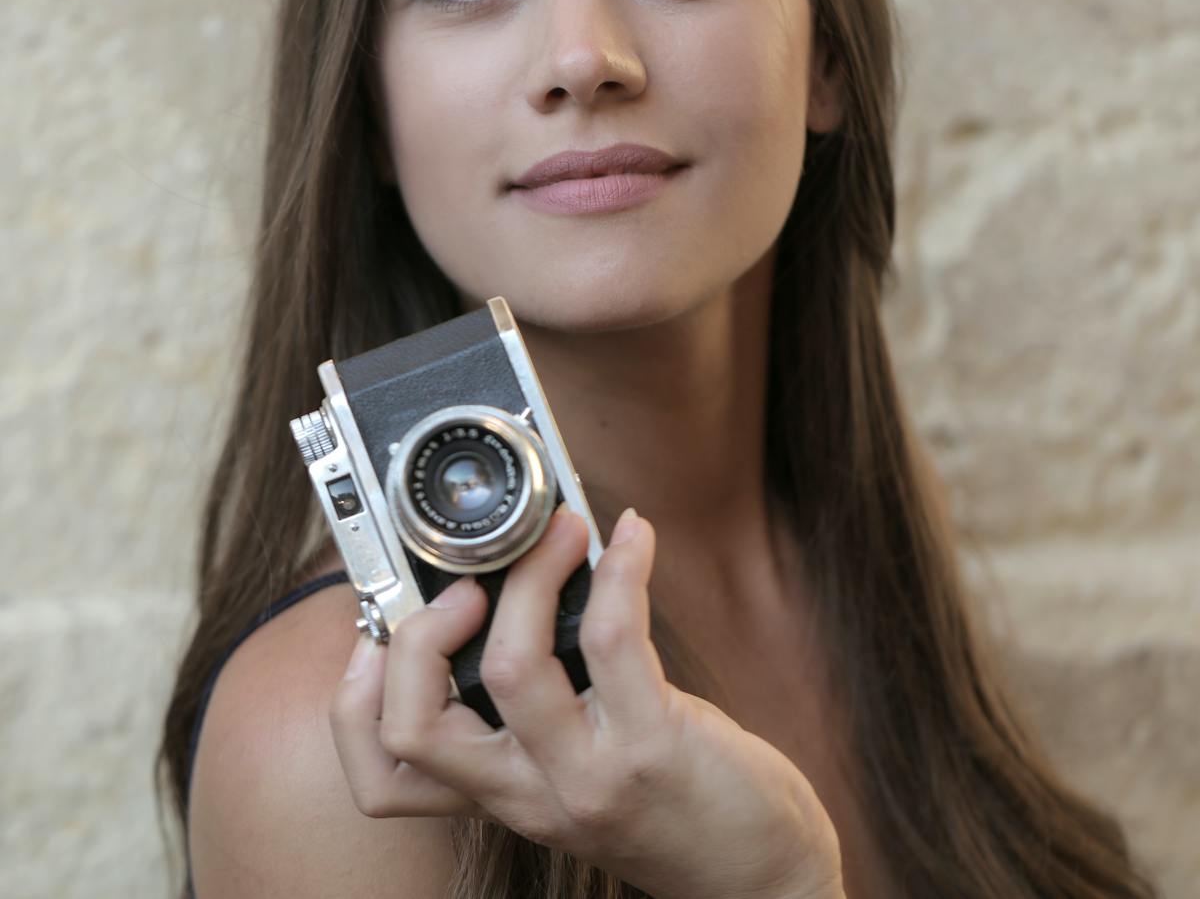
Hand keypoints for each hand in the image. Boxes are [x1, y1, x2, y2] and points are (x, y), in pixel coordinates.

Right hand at [330, 505, 843, 898]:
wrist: (755, 873)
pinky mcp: (650, 746)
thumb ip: (534, 704)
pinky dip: (619, 570)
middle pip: (416, 725)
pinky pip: (612, 638)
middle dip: (417, 634)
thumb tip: (512, 583)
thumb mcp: (572, 768)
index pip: (383, 775)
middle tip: (464, 583)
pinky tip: (634, 538)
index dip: (354, 697)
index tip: (377, 625)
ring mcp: (585, 774)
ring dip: (531, 574)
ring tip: (562, 530)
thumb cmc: (666, 802)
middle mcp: (527, 793)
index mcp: (498, 791)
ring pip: (511, 668)